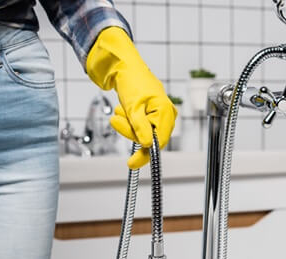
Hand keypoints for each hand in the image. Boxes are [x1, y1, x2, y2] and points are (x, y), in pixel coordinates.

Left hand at [86, 27, 176, 168]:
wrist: (125, 68)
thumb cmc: (132, 82)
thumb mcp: (133, 107)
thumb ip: (140, 128)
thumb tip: (147, 145)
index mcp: (166, 112)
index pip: (158, 142)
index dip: (145, 154)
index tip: (132, 163)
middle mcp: (167, 116)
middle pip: (149, 138)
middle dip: (131, 131)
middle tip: (118, 119)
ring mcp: (160, 116)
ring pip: (142, 134)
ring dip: (128, 125)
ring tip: (122, 109)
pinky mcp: (152, 116)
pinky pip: (140, 127)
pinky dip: (129, 121)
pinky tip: (126, 109)